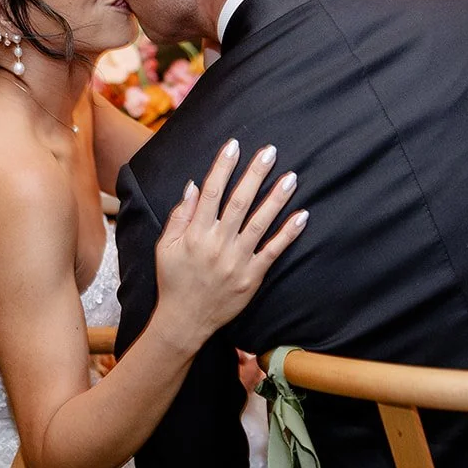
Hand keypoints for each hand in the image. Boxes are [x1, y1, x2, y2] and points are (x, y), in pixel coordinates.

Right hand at [151, 138, 306, 349]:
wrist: (185, 320)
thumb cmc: (174, 281)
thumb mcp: (166, 246)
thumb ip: (180, 216)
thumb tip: (194, 185)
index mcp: (195, 234)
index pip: (212, 193)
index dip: (223, 167)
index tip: (234, 146)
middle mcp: (217, 244)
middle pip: (240, 202)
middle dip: (255, 174)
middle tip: (270, 152)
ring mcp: (237, 261)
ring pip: (260, 223)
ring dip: (277, 198)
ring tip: (291, 178)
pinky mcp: (252, 277)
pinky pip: (273, 251)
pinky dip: (288, 234)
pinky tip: (302, 216)